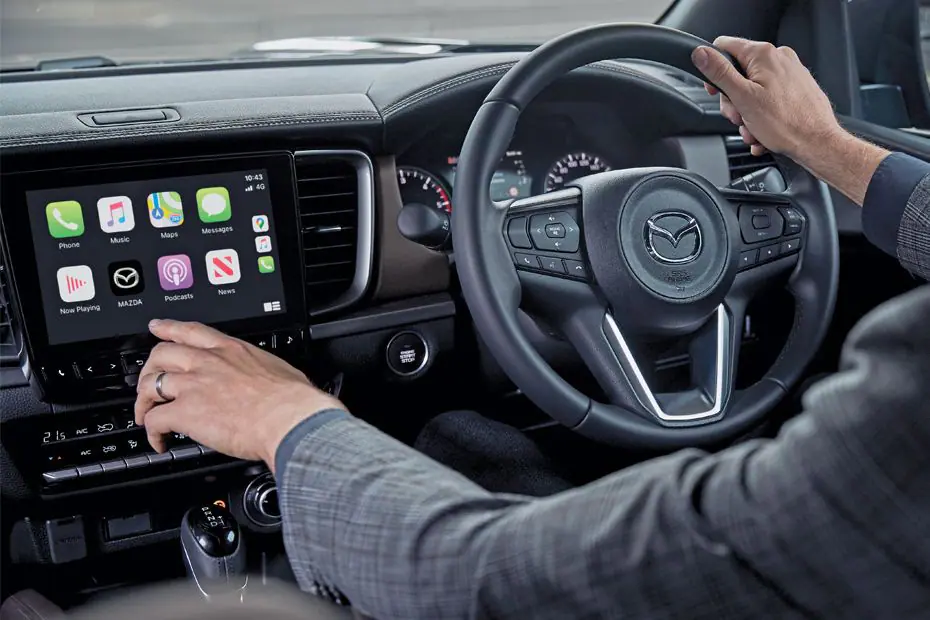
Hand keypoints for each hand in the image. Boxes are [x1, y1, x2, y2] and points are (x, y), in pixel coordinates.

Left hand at [134, 319, 344, 468]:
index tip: (157, 328)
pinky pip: (154, 420)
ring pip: (149, 385)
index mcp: (231, 350)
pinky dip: (152, 432)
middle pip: (161, 355)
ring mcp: (193, 386)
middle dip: (148, 369)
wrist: (289, 418)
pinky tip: (159, 441)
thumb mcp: (276, 369)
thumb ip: (260, 370)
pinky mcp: (185, 412)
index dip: (168, 329)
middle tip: (147, 382)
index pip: (191, 331)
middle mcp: (207, 363)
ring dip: (143, 402)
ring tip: (146, 415)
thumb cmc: (292, 399)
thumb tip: (265, 381)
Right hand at [692, 36, 842, 161]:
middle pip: (738, 74)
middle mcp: (779, 58)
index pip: (724, 47)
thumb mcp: (742, 97)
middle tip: (739, 117)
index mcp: (764, 55)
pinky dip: (762, 117)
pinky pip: (768, 100)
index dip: (713, 70)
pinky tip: (763, 132)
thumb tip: (701, 54)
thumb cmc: (786, 123)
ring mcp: (790, 73)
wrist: (817, 142)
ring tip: (754, 130)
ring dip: (747, 115)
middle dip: (734, 102)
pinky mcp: (797, 88)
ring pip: (753, 91)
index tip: (715, 91)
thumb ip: (719, 73)